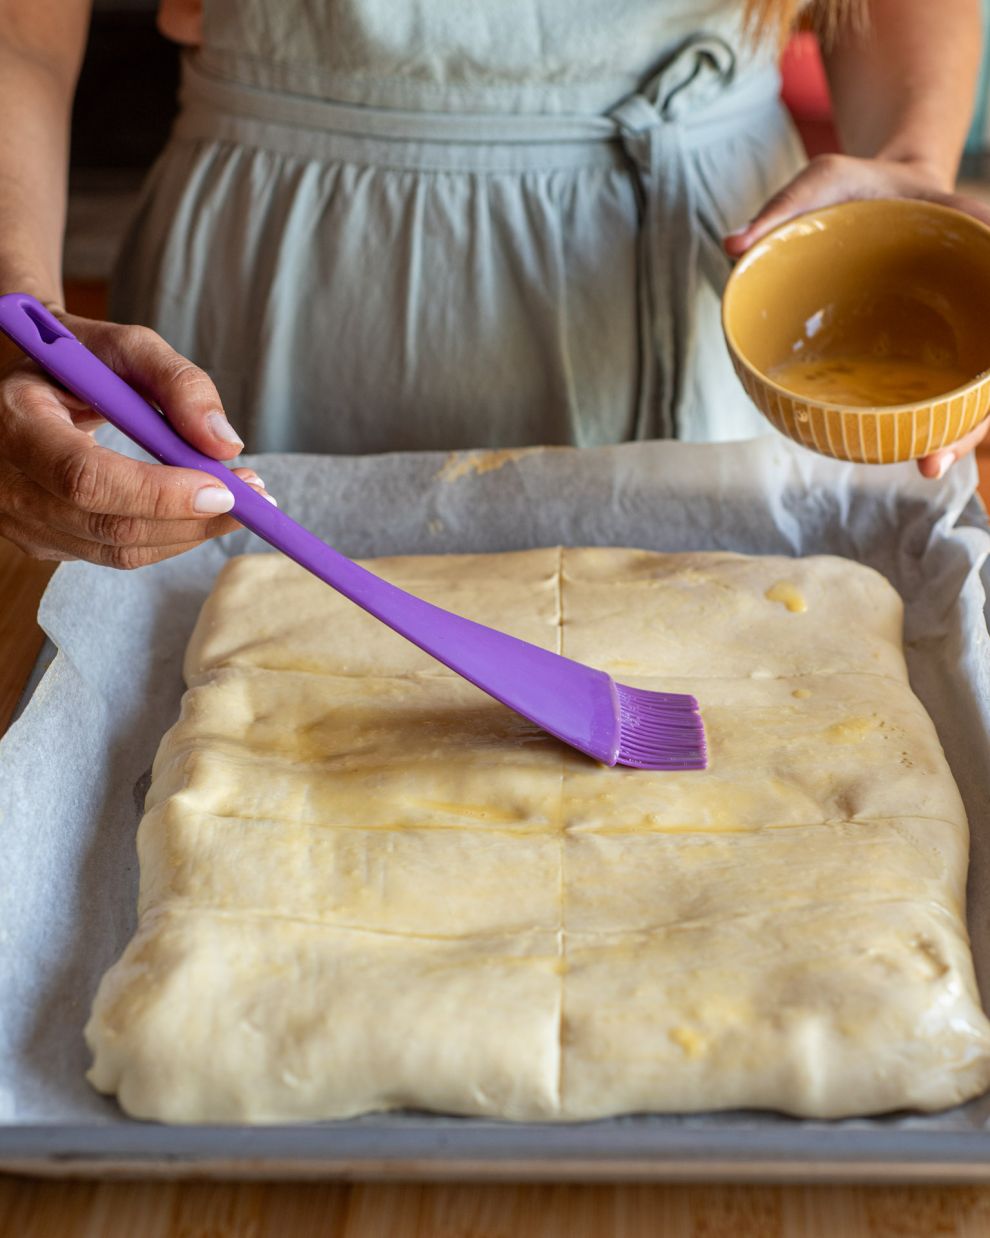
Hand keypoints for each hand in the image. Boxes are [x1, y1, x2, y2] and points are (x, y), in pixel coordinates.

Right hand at [0, 311, 271, 566]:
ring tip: (239, 500)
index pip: (86, 478)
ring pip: (121, 550)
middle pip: (110, 525)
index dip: (159, 493)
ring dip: (191, 532)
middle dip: (192, 518)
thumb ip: (178, 382)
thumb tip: (225, 445)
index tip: (224, 489)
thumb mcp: (124, 348)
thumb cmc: (80, 361)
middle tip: (254, 497)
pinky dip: (170, 536)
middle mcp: (8, 482)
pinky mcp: (43, 542)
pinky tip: (198, 510)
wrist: (31, 385)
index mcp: (16, 422)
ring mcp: (20, 521)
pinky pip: (117, 554)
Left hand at [724, 153, 989, 477]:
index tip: (987, 382)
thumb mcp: (823, 179)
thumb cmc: (857, 188)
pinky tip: (911, 451)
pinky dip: (932, 415)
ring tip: (926, 466)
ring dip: (960, 427)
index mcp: (969, 235)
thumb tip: (731, 247)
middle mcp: (976, 283)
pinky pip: (940, 383)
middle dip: (975, 412)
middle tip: (936, 458)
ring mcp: (960, 319)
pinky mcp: (933, 343)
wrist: (879, 192)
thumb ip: (784, 208)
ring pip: (975, 383)